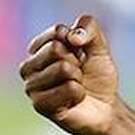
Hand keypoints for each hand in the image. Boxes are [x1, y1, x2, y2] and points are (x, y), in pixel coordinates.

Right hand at [18, 14, 119, 134]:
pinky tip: (73, 100)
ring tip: (76, 86)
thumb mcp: (99, 45)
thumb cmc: (97, 75)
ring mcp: (31, 87)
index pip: (57, 31)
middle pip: (55, 49)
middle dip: (77, 61)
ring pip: (62, 68)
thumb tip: (73, 36)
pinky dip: (79, 93)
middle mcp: (28, 66)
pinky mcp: (39, 105)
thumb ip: (89, 28)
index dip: (78, 42)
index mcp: (38, 48)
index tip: (81, 54)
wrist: (105, 106)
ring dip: (78, 78)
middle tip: (79, 73)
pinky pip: (68, 88)